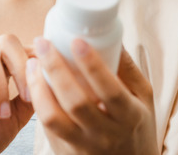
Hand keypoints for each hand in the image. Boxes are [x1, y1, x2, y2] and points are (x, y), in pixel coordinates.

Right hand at [0, 34, 34, 154]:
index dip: (36, 61)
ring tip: (2, 114)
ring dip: (0, 87)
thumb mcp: (16, 116)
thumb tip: (51, 76)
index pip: (21, 47)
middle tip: (26, 97)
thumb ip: (31, 94)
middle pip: (5, 41)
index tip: (46, 86)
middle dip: (21, 67)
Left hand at [26, 37, 157, 154]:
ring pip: (53, 117)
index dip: (92, 66)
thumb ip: (128, 68)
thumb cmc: (136, 125)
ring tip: (33, 63)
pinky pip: (46, 126)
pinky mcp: (65, 151)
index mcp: (130, 117)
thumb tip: (112, 35)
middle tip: (44, 43)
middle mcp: (106, 134)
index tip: (77, 41)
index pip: (111, 91)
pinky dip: (38, 101)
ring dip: (39, 86)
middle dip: (56, 69)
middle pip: (76, 102)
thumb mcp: (143, 98)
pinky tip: (34, 82)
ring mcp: (84, 145)